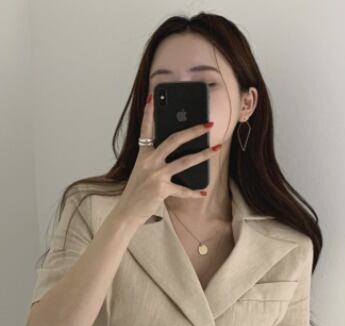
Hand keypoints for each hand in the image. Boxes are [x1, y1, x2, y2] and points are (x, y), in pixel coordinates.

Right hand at [113, 93, 222, 224]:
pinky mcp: (161, 189)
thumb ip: (156, 159)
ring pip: (185, 161)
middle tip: (208, 125)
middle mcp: (149, 161)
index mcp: (143, 153)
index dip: (148, 112)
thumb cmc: (137, 190)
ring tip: (216, 149)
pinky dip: (194, 192)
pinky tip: (204, 191)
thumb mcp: (143, 170)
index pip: (146, 128)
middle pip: (174, 140)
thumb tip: (179, 152)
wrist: (127, 211)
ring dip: (204, 155)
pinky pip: (183, 190)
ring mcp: (156, 175)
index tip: (152, 96)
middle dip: (194, 131)